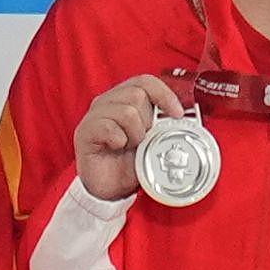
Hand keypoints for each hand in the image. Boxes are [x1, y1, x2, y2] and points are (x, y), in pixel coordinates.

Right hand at [74, 75, 185, 204]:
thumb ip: (164, 125)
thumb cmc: (131, 161)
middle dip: (148, 121)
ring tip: (130, 146)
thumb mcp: (153, 140)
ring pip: (126, 111)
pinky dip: (119, 140)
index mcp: (126, 98)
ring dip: (135, 134)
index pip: (146, 81)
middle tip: (143, 139)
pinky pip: (108, 127)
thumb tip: (185, 118)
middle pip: (137, 95)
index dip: (164, 94)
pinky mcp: (85, 131)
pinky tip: (117, 147)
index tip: (177, 114)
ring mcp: (94, 115)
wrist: (112, 187)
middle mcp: (108, 102)